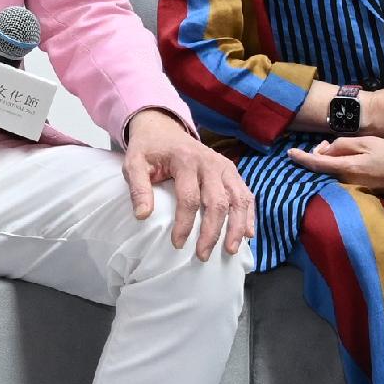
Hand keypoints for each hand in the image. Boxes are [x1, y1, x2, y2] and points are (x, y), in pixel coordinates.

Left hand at [120, 109, 252, 262]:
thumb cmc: (149, 150)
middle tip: (203, 255)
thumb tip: (142, 216)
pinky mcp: (231, 171)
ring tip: (231, 250)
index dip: (185, 224)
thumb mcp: (134, 163)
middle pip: (217, 202)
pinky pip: (246, 194)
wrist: (164, 129)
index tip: (177, 244)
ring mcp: (224, 166)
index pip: (189, 198)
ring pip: (238, 199)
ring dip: (237, 226)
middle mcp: (210, 162)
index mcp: (186, 160)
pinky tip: (248, 234)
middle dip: (212, 232)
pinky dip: (249, 214)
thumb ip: (138, 188)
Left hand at [293, 133, 383, 193]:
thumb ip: (342, 145)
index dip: (302, 158)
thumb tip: (324, 150)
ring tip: (334, 151)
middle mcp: (348, 182)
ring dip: (329, 163)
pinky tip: (344, 163)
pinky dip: (338, 170)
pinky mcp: (361, 192)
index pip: (317, 164)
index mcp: (348, 168)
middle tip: (325, 144)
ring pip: (332, 175)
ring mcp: (354, 189)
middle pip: (323, 170)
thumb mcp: (366, 142)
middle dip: (318, 157)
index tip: (290, 153)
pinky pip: (342, 180)